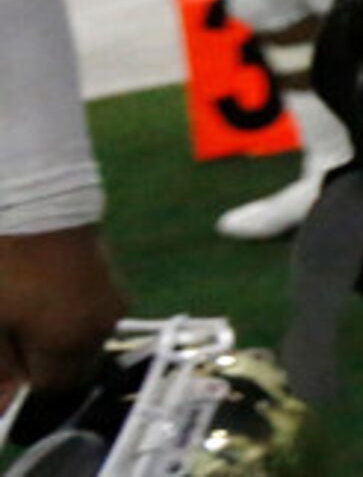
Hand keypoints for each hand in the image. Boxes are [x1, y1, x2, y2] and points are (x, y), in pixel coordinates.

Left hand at [0, 225, 125, 415]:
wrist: (36, 197)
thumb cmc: (5, 264)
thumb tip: (4, 405)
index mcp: (72, 342)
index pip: (52, 388)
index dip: (24, 383)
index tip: (4, 363)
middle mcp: (103, 325)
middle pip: (74, 366)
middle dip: (45, 362)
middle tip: (12, 337)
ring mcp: (113, 298)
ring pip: (83, 338)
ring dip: (57, 337)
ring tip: (24, 310)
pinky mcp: (112, 276)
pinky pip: (90, 313)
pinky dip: (68, 314)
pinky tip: (41, 291)